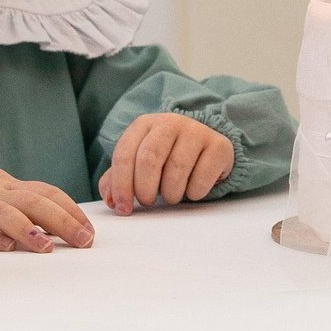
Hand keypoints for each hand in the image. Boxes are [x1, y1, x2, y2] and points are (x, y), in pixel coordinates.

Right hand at [0, 155, 94, 252]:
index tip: (89, 230)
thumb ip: (19, 203)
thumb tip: (57, 225)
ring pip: (3, 212)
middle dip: (62, 221)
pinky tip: (3, 247)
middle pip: (33, 201)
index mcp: (6, 186)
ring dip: (27, 229)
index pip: (45, 192)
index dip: (70, 209)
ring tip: (46, 248)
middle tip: (83, 241)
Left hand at [102, 113, 235, 213]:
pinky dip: (193, 193)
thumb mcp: (138, 164)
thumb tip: (112, 201)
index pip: (124, 154)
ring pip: (176, 171)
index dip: (121, 185)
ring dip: (170, 194)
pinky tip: (192, 189)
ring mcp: (196, 131)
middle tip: (148, 203)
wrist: (205, 149)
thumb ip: (117, 180)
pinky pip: (201, 179)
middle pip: (149, 159)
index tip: (123, 208)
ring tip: (171, 195)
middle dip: (144, 190)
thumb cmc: (165, 160)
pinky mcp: (218, 145)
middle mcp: (170, 122)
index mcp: (144, 124)